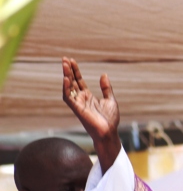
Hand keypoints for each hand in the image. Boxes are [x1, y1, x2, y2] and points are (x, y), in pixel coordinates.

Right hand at [62, 57, 120, 171]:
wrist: (110, 132)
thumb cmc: (110, 119)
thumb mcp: (110, 100)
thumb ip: (106, 88)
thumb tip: (103, 74)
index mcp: (88, 96)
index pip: (79, 81)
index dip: (76, 71)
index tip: (72, 60)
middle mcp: (81, 99)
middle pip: (72, 82)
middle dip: (69, 70)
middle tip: (65, 58)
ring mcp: (78, 104)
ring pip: (69, 87)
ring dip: (66, 76)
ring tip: (65, 65)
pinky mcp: (77, 109)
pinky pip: (68, 97)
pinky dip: (67, 88)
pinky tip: (67, 79)